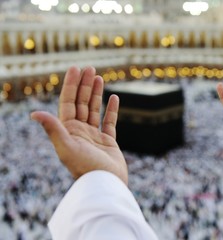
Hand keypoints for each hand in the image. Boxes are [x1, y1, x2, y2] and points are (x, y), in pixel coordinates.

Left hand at [31, 66, 127, 183]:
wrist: (106, 184)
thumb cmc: (86, 168)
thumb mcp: (67, 147)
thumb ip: (53, 129)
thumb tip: (34, 114)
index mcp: (68, 130)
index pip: (69, 102)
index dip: (71, 85)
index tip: (76, 69)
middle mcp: (80, 131)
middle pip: (81, 103)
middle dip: (85, 85)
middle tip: (90, 68)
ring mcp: (94, 136)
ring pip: (94, 109)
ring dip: (96, 93)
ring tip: (99, 77)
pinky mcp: (108, 141)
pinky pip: (109, 121)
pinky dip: (112, 109)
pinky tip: (114, 98)